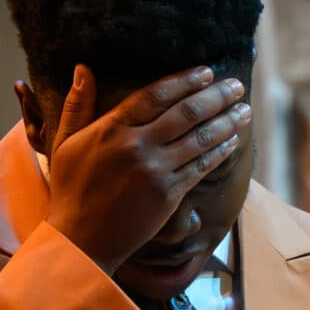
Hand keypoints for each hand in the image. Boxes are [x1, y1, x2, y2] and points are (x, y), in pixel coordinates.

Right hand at [40, 64, 250, 275]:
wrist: (80, 241)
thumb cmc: (70, 190)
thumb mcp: (65, 142)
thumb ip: (77, 105)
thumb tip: (84, 68)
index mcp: (112, 129)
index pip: (155, 94)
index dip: (185, 80)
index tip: (207, 71)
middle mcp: (137, 146)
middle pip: (186, 113)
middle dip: (216, 96)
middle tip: (236, 85)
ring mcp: (155, 171)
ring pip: (199, 139)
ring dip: (227, 122)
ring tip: (245, 110)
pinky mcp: (169, 195)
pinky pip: (200, 168)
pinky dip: (219, 152)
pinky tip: (232, 142)